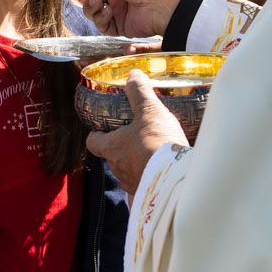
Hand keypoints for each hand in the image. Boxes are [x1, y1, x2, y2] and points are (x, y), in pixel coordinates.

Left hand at [86, 70, 187, 193]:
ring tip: (152, 154)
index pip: (93, 142)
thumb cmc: (158, 143)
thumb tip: (132, 75)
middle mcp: (117, 168)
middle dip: (121, 148)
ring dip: (136, 164)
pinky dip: (148, 183)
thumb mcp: (149, 111)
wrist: (178, 179)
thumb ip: (139, 92)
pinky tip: (159, 179)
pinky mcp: (147, 197)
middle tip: (135, 137)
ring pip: (128, 172)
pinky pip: (143, 189)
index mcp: (112, 147)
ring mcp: (132, 184)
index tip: (102, 128)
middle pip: (112, 157)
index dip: (96, 134)